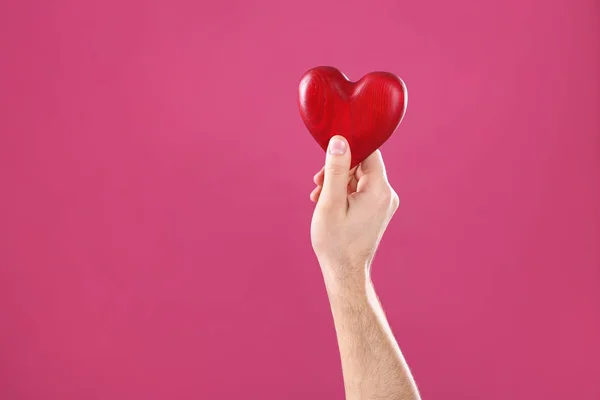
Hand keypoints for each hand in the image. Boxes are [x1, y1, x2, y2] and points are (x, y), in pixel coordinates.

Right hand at [310, 136, 398, 285]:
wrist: (345, 273)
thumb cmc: (335, 242)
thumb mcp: (330, 202)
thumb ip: (335, 169)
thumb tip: (339, 140)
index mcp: (379, 190)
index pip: (369, 152)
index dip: (347, 149)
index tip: (327, 157)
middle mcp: (387, 195)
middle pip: (362, 165)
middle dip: (337, 170)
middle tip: (317, 183)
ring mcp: (384, 204)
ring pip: (359, 178)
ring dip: (337, 182)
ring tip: (319, 196)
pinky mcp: (378, 211)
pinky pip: (361, 191)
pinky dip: (344, 193)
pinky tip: (328, 203)